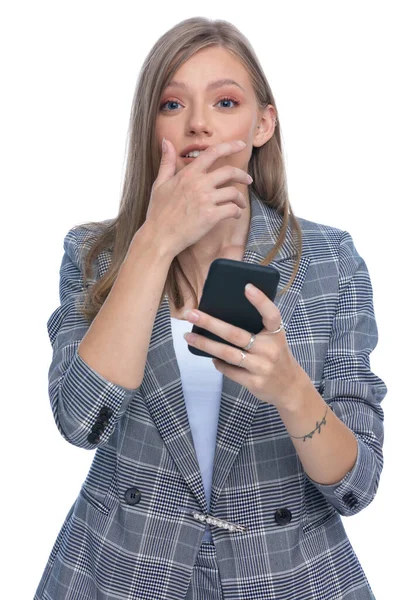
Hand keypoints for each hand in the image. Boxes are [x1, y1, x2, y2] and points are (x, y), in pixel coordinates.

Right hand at [145, 139, 251, 255]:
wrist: (159, 236)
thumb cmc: (158, 212)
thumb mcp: (159, 184)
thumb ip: (166, 162)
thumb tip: (166, 142)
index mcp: (188, 174)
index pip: (213, 153)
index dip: (230, 146)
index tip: (240, 145)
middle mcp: (199, 184)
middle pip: (229, 172)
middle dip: (242, 175)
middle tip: (247, 180)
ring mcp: (205, 200)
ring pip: (233, 192)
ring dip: (240, 198)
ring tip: (240, 203)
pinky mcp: (211, 216)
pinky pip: (232, 210)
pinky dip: (237, 212)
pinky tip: (235, 215)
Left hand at [183, 283, 306, 409]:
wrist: (290, 387)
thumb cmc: (276, 355)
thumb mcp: (274, 339)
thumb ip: (258, 328)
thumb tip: (222, 315)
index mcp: (276, 334)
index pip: (271, 314)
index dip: (260, 300)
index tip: (246, 286)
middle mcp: (270, 349)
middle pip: (235, 334)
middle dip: (210, 323)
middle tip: (191, 314)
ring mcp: (262, 367)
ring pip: (227, 353)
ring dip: (205, 344)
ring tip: (188, 336)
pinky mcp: (254, 382)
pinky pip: (229, 370)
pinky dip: (217, 362)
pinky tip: (210, 356)